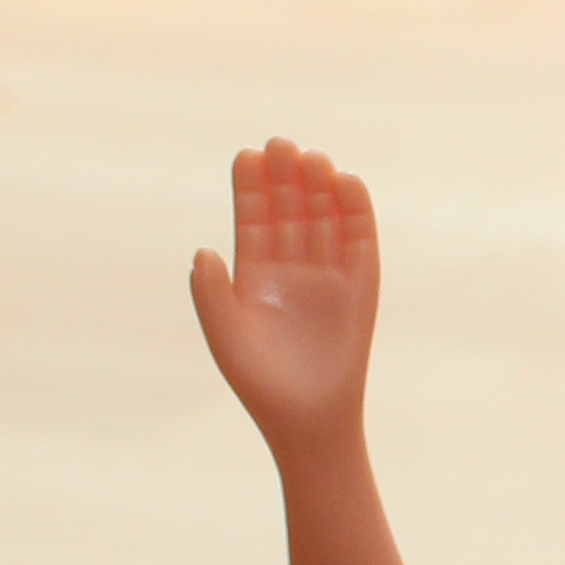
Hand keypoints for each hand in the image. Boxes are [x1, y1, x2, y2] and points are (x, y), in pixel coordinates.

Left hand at [187, 137, 378, 453]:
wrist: (310, 420)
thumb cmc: (261, 385)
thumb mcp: (225, 338)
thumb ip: (211, 295)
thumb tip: (203, 249)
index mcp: (254, 273)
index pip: (253, 216)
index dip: (251, 186)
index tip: (248, 157)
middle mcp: (291, 266)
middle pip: (289, 207)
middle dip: (285, 176)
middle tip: (281, 145)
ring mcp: (328, 273)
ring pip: (323, 217)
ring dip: (318, 186)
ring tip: (311, 159)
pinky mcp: (361, 285)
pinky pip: (359, 240)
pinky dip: (355, 211)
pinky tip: (346, 183)